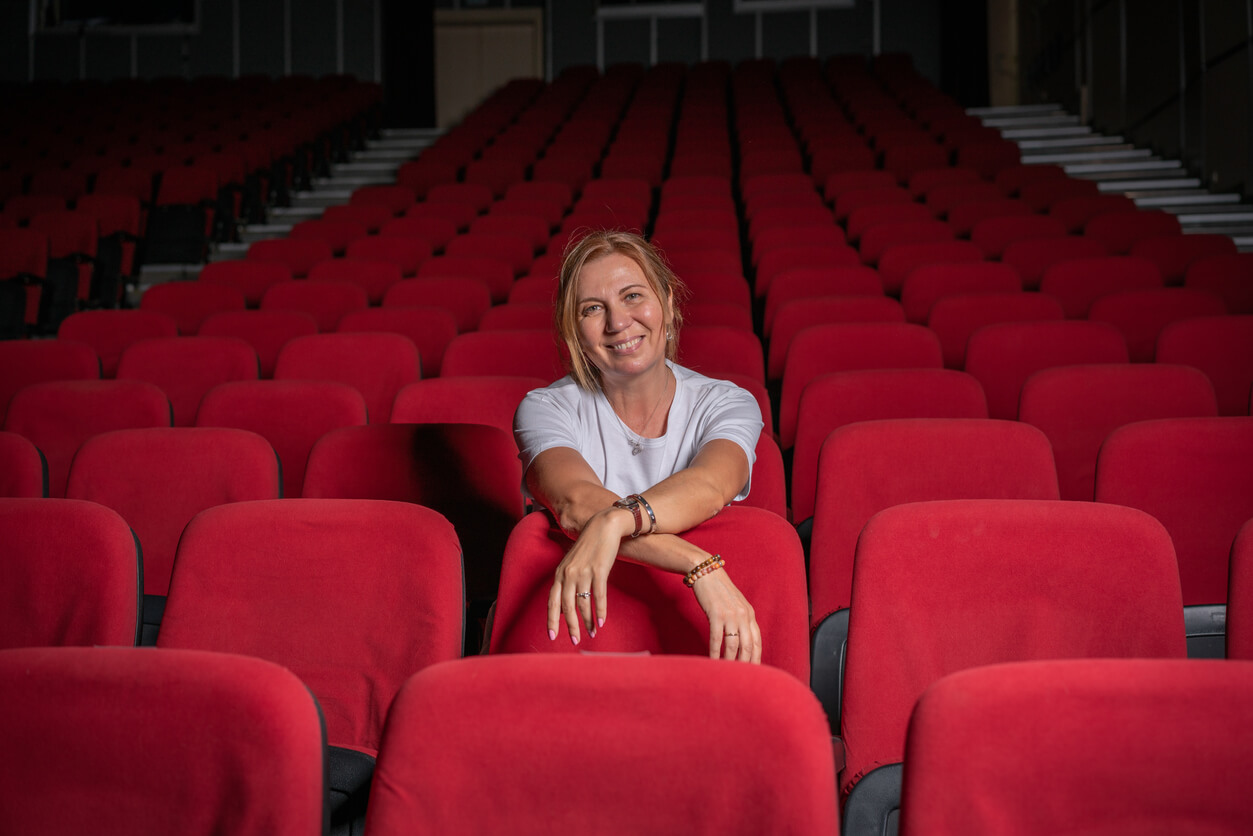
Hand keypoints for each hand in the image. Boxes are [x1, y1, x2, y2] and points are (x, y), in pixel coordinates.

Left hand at [547, 507, 631, 644]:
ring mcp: (584, 572)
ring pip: (583, 603)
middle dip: (570, 626)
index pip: (552, 601)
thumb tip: (565, 606)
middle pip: (566, 606)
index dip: (552, 620)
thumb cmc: (589, 547)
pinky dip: (600, 610)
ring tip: (592, 632)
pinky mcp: (599, 570)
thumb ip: (567, 582)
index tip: (552, 636)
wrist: (603, 526)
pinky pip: (598, 596)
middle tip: (574, 640)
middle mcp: (569, 574)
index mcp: (560, 573)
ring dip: (587, 621)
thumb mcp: (572, 563)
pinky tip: (601, 621)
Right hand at [691, 566, 761, 663]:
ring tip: (726, 672)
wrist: (706, 572)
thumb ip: (740, 621)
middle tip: (741, 679)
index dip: (756, 659)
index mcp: (750, 615)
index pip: (757, 642)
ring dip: (729, 661)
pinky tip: (713, 660)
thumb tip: (740, 642)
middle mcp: (743, 616)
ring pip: (733, 645)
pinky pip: (717, 639)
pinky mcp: (716, 614)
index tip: (754, 672)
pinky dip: (715, 652)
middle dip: (745, 664)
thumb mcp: (735, 605)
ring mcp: (730, 615)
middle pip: (748, 647)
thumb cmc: (719, 590)